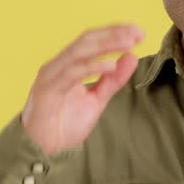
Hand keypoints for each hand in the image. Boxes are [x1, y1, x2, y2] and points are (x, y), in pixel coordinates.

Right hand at [21, 23, 144, 155]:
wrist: (45, 151)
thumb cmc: (65, 126)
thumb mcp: (97, 100)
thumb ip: (113, 80)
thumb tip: (131, 56)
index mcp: (68, 64)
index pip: (92, 39)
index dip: (115, 32)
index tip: (139, 32)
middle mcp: (58, 65)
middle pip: (87, 40)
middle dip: (113, 34)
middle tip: (138, 33)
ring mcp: (51, 75)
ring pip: (79, 51)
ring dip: (105, 45)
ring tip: (128, 44)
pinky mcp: (47, 89)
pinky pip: (71, 73)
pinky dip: (92, 67)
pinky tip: (110, 66)